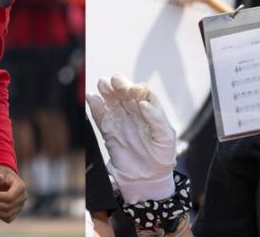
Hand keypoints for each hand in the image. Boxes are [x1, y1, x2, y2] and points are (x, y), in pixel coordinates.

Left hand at [0, 165, 26, 222]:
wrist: (6, 181)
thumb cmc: (2, 176)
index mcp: (21, 187)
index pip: (10, 197)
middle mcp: (23, 197)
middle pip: (8, 207)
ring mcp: (21, 206)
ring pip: (8, 214)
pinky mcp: (17, 212)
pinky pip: (8, 219)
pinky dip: (0, 215)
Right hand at [86, 75, 177, 203]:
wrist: (148, 179)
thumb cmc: (162, 157)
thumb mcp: (166, 138)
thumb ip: (157, 119)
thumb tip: (144, 103)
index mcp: (151, 112)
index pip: (143, 94)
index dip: (138, 90)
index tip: (134, 90)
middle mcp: (135, 114)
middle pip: (126, 94)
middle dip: (120, 85)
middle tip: (115, 81)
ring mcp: (121, 122)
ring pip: (113, 102)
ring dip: (107, 92)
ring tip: (103, 84)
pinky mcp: (109, 132)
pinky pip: (101, 117)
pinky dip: (96, 107)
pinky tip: (93, 98)